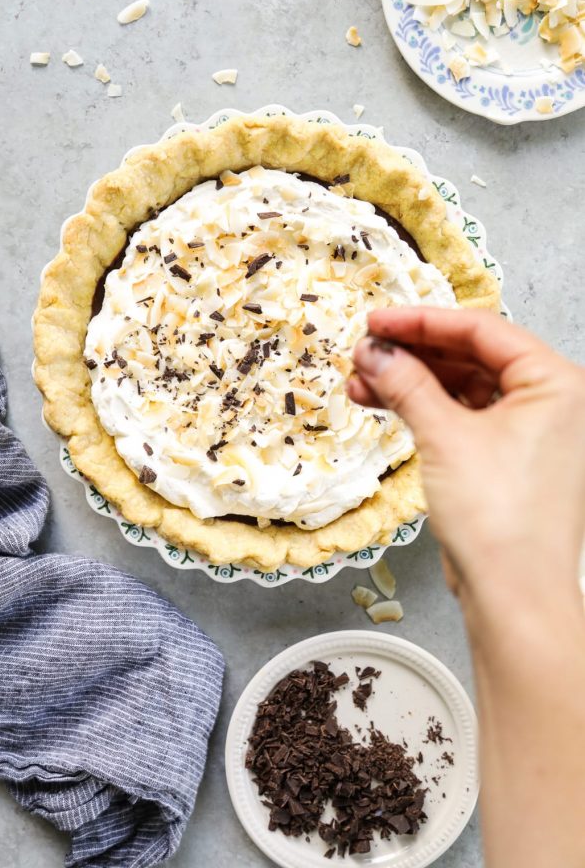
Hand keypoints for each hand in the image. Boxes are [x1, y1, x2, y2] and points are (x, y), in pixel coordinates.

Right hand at [347, 307, 584, 600]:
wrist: (513, 597)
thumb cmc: (500, 519)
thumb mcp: (444, 436)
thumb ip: (406, 383)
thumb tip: (374, 351)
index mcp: (556, 383)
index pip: (482, 330)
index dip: (422, 322)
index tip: (378, 321)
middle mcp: (551, 402)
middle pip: (471, 356)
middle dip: (413, 354)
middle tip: (366, 351)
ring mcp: (530, 431)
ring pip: (462, 387)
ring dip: (411, 383)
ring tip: (361, 381)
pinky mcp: (508, 458)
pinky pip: (462, 417)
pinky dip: (423, 410)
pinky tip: (381, 403)